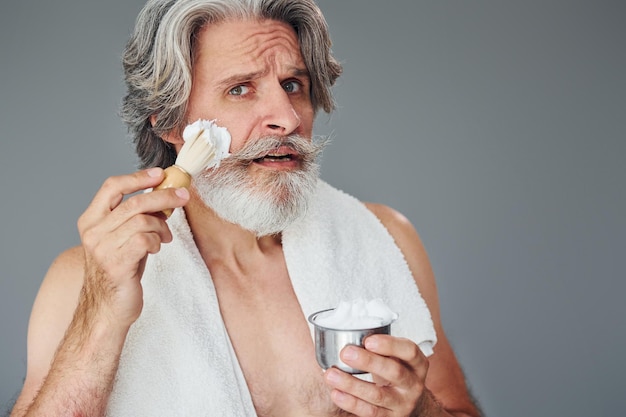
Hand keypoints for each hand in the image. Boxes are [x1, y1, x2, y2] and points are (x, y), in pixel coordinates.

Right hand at [77, 168, 189, 327]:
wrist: (107, 308)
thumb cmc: (121, 271)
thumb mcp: (125, 237)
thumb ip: (137, 217)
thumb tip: (164, 193)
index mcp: (91, 220)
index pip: (112, 186)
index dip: (138, 177)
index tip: (160, 174)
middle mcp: (93, 232)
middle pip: (134, 202)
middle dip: (164, 197)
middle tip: (183, 196)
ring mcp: (102, 248)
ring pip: (142, 220)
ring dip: (161, 226)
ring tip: (165, 237)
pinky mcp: (116, 264)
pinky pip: (145, 240)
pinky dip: (157, 241)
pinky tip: (156, 249)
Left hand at [324, 334, 429, 416]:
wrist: (409, 404)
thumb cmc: (395, 372)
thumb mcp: (396, 357)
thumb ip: (380, 347)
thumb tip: (344, 328)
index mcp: (417, 364)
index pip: (409, 351)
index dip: (389, 345)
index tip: (367, 340)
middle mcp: (413, 384)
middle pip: (394, 372)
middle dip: (368, 362)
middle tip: (345, 352)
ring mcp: (403, 404)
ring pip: (378, 395)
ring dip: (352, 384)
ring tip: (331, 374)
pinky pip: (370, 412)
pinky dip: (351, 402)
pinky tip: (336, 393)